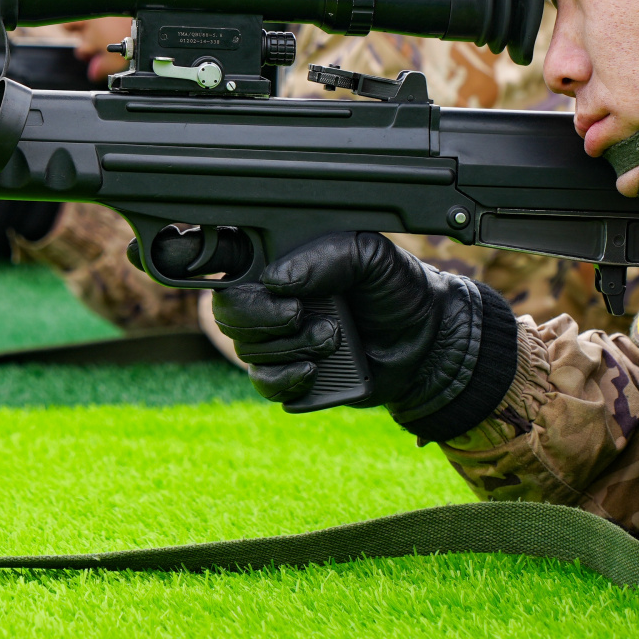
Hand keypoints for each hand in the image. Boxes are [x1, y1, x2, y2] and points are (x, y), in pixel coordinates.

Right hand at [208, 232, 517, 437]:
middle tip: (301, 314)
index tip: (240, 276)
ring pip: (246, 348)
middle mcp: (271, 300)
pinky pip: (264, 383)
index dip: (213, 264)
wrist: (426, 342)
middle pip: (228, 310)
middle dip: (261, 316)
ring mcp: (277, 340)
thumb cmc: (396, 290)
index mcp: (283, 262)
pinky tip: (312, 368)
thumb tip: (277, 280)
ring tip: (331, 338)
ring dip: (288, 346)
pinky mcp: (289, 377)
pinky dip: (285, 378)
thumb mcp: (370, 255)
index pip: (228, 259)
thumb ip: (327, 256)